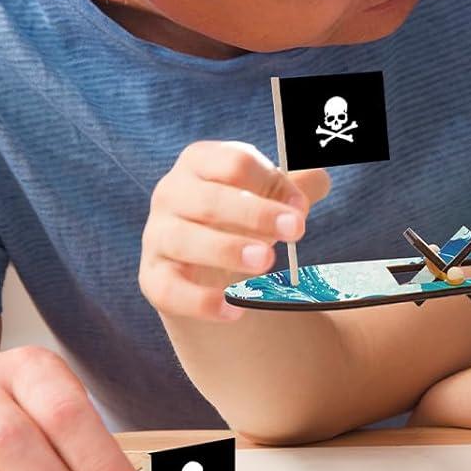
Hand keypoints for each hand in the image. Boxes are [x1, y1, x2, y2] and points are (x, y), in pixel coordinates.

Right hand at [140, 141, 330, 320]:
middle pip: (211, 200)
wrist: (204, 260)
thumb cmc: (240, 215)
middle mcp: (171, 193)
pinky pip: (170, 290)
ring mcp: (157, 235)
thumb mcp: (266, 195)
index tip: (302, 206)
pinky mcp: (152, 277)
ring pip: (187, 240)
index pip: (235, 164)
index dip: (272, 183)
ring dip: (228, 250)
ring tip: (267, 261)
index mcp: (200, 161)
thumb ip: (295, 186)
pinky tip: (235, 309)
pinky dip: (202, 301)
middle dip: (256, 215)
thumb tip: (319, 179)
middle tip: (296, 230)